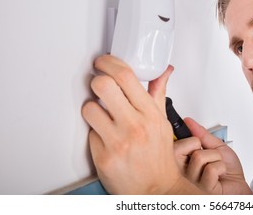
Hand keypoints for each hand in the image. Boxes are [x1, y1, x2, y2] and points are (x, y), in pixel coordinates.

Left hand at [81, 55, 200, 193]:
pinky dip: (94, 132)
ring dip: (91, 108)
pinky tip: (105, 137)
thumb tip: (164, 70)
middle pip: (103, 85)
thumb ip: (158, 93)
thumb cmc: (158, 155)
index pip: (125, 76)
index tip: (103, 62)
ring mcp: (118, 142)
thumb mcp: (162, 121)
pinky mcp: (104, 157)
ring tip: (101, 114)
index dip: (108, 63)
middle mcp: (135, 125)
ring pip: (89, 108)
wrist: (155, 188)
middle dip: (96, 80)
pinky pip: (89, 133)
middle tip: (98, 84)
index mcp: (150, 113)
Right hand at [175, 117, 252, 194]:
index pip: (176, 143)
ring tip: (217, 167)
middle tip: (210, 157)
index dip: (192, 141)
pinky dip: (220, 168)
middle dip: (203, 148)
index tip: (199, 146)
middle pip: (181, 148)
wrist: (239, 187)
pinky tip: (219, 176)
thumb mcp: (215, 146)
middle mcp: (182, 172)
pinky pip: (210, 169)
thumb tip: (188, 122)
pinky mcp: (201, 189)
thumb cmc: (228, 170)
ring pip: (199, 157)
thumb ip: (201, 134)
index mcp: (184, 161)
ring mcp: (190, 182)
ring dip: (216, 159)